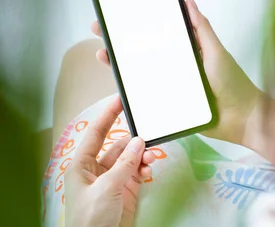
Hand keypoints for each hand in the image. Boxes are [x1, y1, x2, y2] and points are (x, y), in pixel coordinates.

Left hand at [65, 97, 155, 226]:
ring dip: (143, 155)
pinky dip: (146, 168)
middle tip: (150, 135)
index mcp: (82, 165)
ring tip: (152, 158)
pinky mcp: (127, 189)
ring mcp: (114, 179)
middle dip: (134, 141)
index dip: (108, 115)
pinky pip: (138, 171)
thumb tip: (139, 140)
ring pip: (132, 158)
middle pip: (119, 145)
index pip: (96, 133)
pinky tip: (150, 169)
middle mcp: (98, 168)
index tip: (120, 99)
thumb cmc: (91, 217)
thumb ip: (124, 163)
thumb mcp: (106, 188)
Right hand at [91, 0, 261, 146]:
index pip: (159, 35)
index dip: (139, 26)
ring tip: (103, 55)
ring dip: (121, 66)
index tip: (118, 15)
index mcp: (188, 52)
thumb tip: (188, 0)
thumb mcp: (216, 52)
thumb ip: (202, 29)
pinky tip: (117, 87)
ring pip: (142, 75)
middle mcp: (178, 68)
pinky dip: (132, 94)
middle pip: (144, 54)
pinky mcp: (170, 107)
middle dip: (121, 44)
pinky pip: (148, 98)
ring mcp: (172, 88)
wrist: (241, 120)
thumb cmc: (233, 83)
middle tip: (98, 32)